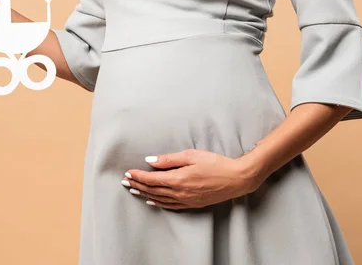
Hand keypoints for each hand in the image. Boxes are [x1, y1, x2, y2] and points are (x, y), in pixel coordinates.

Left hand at [122, 149, 263, 209]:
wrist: (236, 178)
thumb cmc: (216, 163)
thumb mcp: (191, 155)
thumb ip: (169, 159)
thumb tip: (150, 160)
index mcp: (178, 179)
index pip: (151, 178)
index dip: (137, 176)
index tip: (128, 172)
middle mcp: (179, 192)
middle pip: (152, 189)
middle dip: (137, 185)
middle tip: (125, 181)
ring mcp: (185, 200)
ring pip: (159, 198)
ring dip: (144, 194)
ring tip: (133, 190)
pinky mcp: (192, 204)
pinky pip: (170, 205)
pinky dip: (158, 203)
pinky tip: (152, 201)